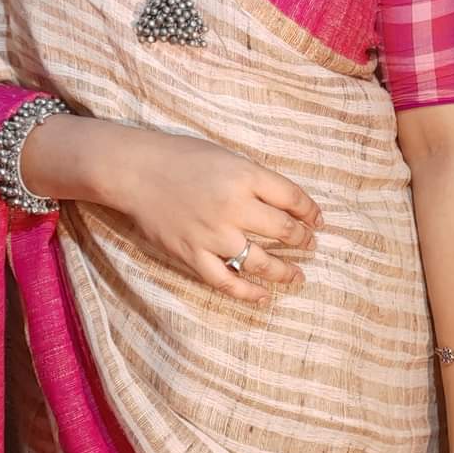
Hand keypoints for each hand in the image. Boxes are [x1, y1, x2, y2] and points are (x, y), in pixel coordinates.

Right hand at [116, 128, 323, 304]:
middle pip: (283, 230)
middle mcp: (234, 207)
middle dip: (303, 240)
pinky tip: (263, 296)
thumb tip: (283, 203)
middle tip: (311, 245)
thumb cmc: (180, 157)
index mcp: (244, 176)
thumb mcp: (225, 156)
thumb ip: (253, 179)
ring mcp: (214, 235)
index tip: (318, 220)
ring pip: (262, 263)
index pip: (292, 197)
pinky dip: (248, 293)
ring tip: (298, 276)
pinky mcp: (194, 255)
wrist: (135, 171)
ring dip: (286, 272)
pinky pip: (227, 282)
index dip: (311, 211)